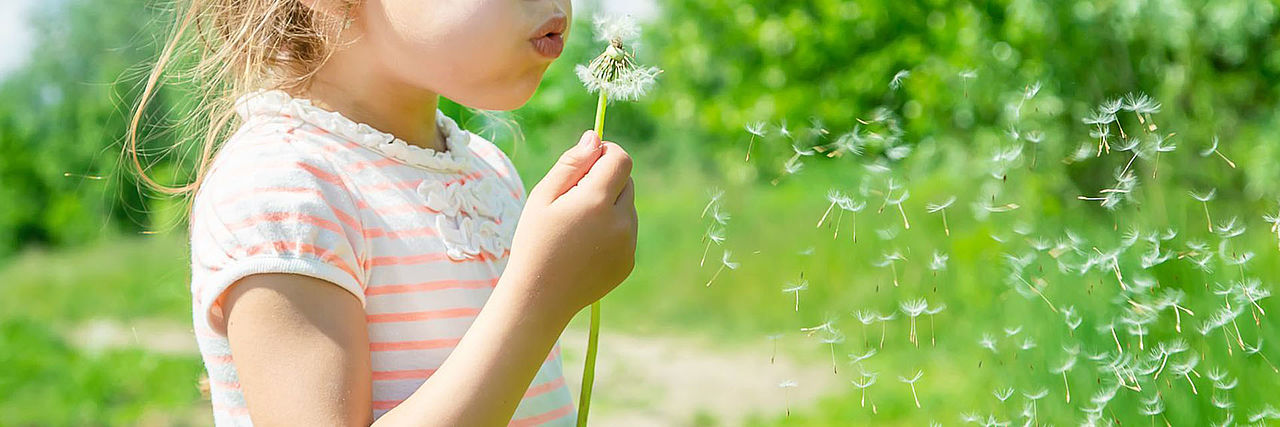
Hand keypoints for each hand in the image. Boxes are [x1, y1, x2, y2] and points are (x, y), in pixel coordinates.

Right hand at [503, 130, 636, 317]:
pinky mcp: (628, 261)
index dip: (606, 153)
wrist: (539, 297)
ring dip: (609, 206)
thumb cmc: (534, 242)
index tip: (588, 162)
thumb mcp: (543, 197)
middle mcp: (620, 221)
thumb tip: (595, 138)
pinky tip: (584, 246)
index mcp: (598, 201)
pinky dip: (611, 231)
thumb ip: (572, 164)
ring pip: (627, 207)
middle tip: (573, 201)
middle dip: (605, 181)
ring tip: (576, 228)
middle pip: (626, 182)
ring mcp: (627, 244)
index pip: (621, 159)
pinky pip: (626, 232)